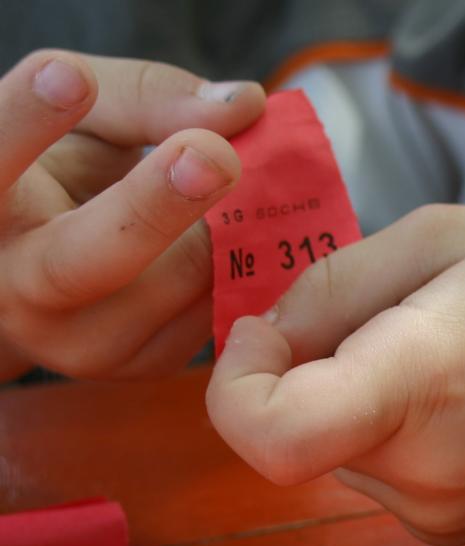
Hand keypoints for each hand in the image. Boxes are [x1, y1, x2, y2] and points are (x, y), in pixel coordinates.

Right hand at [0, 50, 264, 378]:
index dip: (28, 120)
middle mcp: (14, 287)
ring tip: (246, 177)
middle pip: (84, 258)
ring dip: (224, 229)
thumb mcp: (84, 119)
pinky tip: (254, 230)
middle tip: (215, 154)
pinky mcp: (139, 365)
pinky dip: (246, 266)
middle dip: (155, 206)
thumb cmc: (63, 172)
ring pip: (171, 285)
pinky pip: (211, 314)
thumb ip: (146, 98)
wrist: (57, 273)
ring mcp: (76, 342)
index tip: (70, 75)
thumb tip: (246, 103)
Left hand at [206, 205, 464, 545]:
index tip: (267, 335)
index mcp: (432, 381)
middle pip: (296, 431)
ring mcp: (450, 517)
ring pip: (333, 453)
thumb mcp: (441, 234)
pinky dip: (390, 433)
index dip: (235, 385)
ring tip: (450, 355)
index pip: (270, 437)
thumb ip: (328, 284)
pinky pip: (376, 476)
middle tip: (389, 318)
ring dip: (353, 402)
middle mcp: (436, 473)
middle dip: (308, 372)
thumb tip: (264, 345)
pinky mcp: (457, 534)